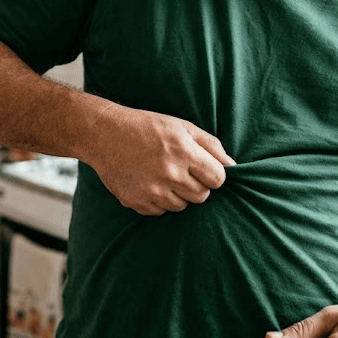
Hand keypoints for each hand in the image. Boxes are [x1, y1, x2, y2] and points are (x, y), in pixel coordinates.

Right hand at [88, 104, 235, 214]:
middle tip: (184, 171)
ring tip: (166, 175)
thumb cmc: (148, 127)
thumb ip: (211, 145)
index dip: (214, 175)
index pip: (218, 179)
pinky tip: (151, 182)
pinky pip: (161, 211)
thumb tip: (233, 165)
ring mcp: (151, 191)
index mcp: (184, 152)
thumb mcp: (183, 126)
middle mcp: (169, 173)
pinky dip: (160, 201)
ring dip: (179, 194)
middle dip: (198, 185)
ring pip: (182, 206)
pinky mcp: (136, 202)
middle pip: (202, 196)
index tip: (205, 169)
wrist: (105, 134)